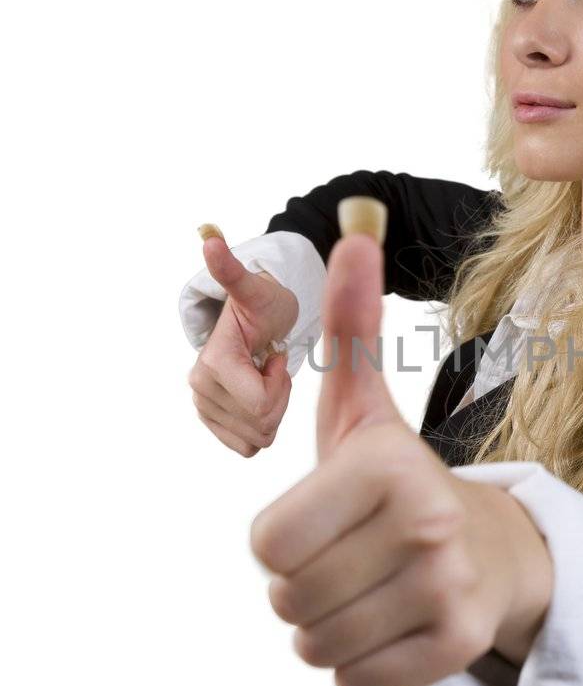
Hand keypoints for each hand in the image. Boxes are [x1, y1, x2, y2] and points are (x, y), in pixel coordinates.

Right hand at [187, 227, 299, 456]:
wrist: (256, 317)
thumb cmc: (263, 302)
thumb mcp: (256, 288)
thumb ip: (232, 270)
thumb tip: (209, 239)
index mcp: (212, 364)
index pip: (260, 406)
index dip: (279, 384)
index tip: (275, 355)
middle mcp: (200, 389)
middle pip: (261, 424)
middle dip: (278, 397)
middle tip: (270, 363)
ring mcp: (204, 408)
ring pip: (257, 438)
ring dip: (272, 409)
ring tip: (264, 375)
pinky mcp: (213, 423)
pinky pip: (247, 446)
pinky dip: (261, 425)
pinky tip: (259, 395)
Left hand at [248, 213, 552, 685]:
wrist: (501, 550)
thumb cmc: (403, 484)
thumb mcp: (366, 412)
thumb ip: (350, 328)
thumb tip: (351, 230)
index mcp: (387, 463)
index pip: (266, 545)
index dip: (279, 541)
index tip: (324, 522)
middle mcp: (424, 523)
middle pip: (286, 599)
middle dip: (300, 588)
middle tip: (347, 561)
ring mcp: (448, 587)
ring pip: (315, 646)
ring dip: (324, 629)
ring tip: (367, 593)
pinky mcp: (458, 644)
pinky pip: (353, 682)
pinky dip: (356, 666)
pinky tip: (389, 627)